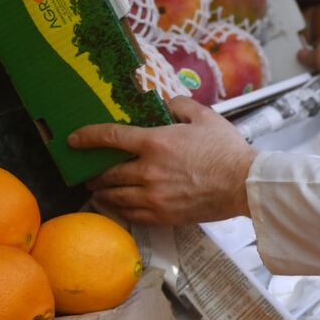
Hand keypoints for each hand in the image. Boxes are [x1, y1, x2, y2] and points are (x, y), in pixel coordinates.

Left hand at [69, 96, 257, 225]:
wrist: (245, 184)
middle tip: (90, 172)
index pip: (109, 137)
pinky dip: (119, 210)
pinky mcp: (163, 215)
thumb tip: (166, 103)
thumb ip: (180, 106)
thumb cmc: (228, 150)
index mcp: (155, 143)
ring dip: (102, 193)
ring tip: (99, 192)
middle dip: (94, 172)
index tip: (74, 140)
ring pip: (114, 197)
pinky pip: (130, 214)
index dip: (87, 137)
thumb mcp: (205, 117)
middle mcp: (147, 170)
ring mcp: (153, 196)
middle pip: (106, 173)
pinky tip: (118, 206)